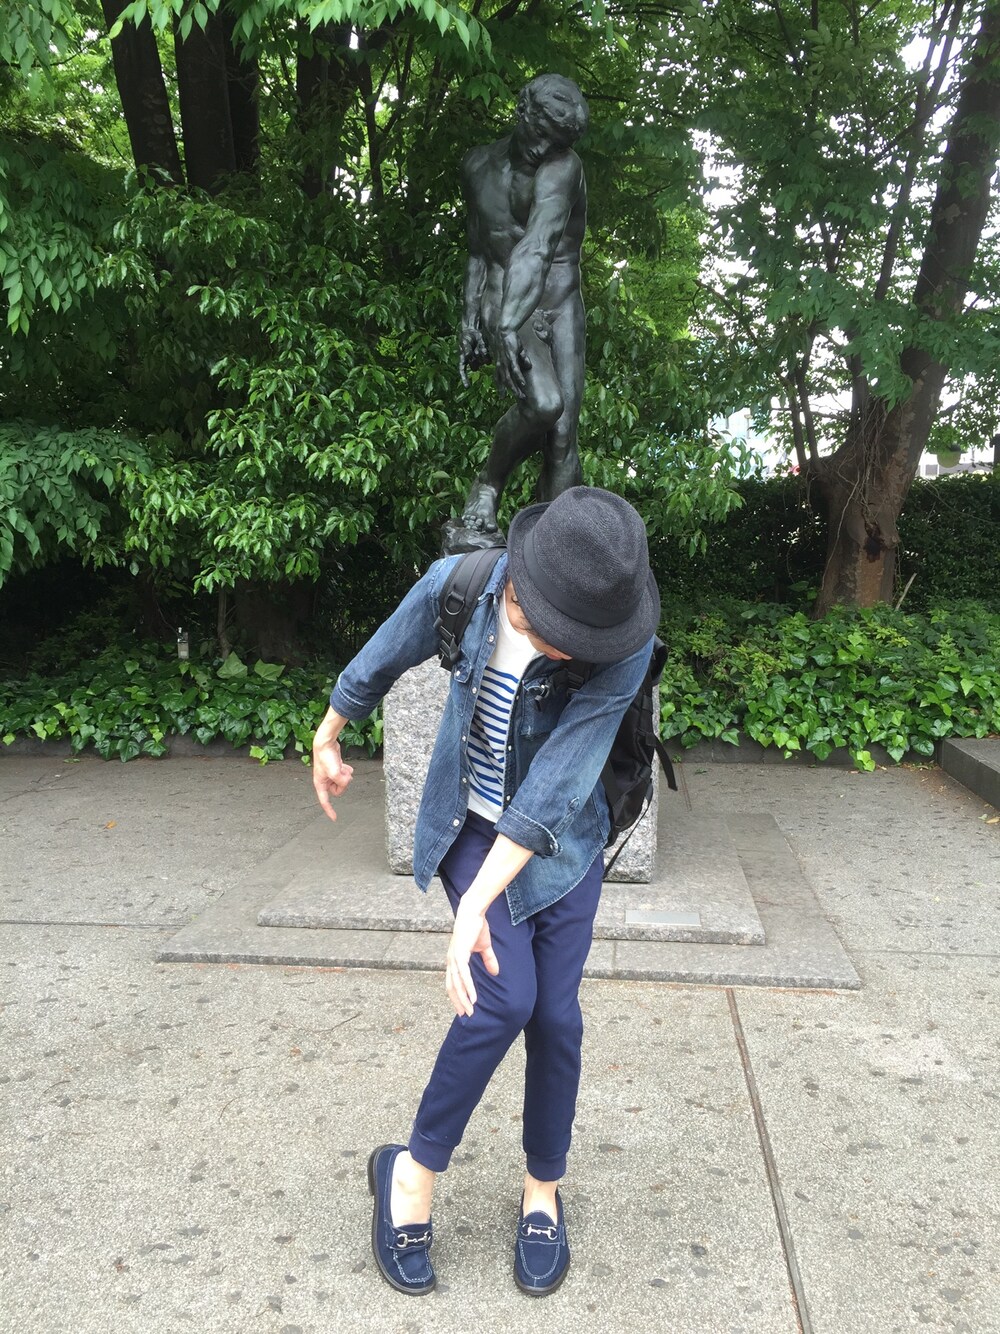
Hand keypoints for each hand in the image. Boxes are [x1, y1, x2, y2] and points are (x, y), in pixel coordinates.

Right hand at [311, 735, 353, 820]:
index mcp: (320, 784)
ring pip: (343, 782)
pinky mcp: (336, 769)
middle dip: (343, 783)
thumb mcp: (334, 772)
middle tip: (341, 773)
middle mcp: (325, 781)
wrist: (325, 743)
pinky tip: (343, 764)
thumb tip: (347, 782)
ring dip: (345, 775)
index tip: (335, 818)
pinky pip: (345, 774)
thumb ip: (341, 781)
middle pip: (338, 790)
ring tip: (341, 767)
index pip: (325, 801)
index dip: (330, 810)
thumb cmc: (325, 756)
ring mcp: (331, 775)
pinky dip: (346, 770)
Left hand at [445, 895, 499, 1016]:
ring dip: (464, 999)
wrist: (473, 912)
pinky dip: (468, 988)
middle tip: (465, 1016)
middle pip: (452, 987)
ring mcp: (454, 958)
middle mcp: (451, 961)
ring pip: (457, 984)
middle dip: (458, 1002)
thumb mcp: (484, 947)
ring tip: (470, 1011)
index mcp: (454, 959)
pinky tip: (473, 998)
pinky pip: (464, 976)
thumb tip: (496, 972)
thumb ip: (488, 960)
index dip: (457, 995)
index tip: (462, 1007)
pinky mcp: (460, 954)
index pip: (453, 982)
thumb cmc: (476, 927)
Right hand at [458, 325, 488, 387]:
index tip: (467, 386)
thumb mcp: (464, 342)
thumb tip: (467, 355)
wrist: (473, 332)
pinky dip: (486, 352)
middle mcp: (472, 362)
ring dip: (481, 353)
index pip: (462, 371)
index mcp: (464, 360)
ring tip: (479, 345)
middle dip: (475, 359)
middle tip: (474, 349)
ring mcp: (479, 359)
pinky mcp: (486, 355)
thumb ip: (466, 349)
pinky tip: (483, 345)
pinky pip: (488, 358)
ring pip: (482, 362)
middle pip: (475, 366)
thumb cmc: (466, 337)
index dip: (464, 379)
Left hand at [494, 329, 531, 397]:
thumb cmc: (510, 338)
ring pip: (509, 378)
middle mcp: (501, 364)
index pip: (499, 377)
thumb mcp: (516, 350)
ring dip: (515, 388)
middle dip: (508, 391)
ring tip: (520, 396)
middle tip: (511, 399)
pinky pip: (515, 370)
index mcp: (500, 363)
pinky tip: (523, 384)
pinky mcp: (511, 357)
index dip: (500, 386)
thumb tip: (528, 366)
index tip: (502, 396)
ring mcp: (505, 361)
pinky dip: (518, 378)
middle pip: (504, 381)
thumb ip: (522, 359)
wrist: (505, 328)